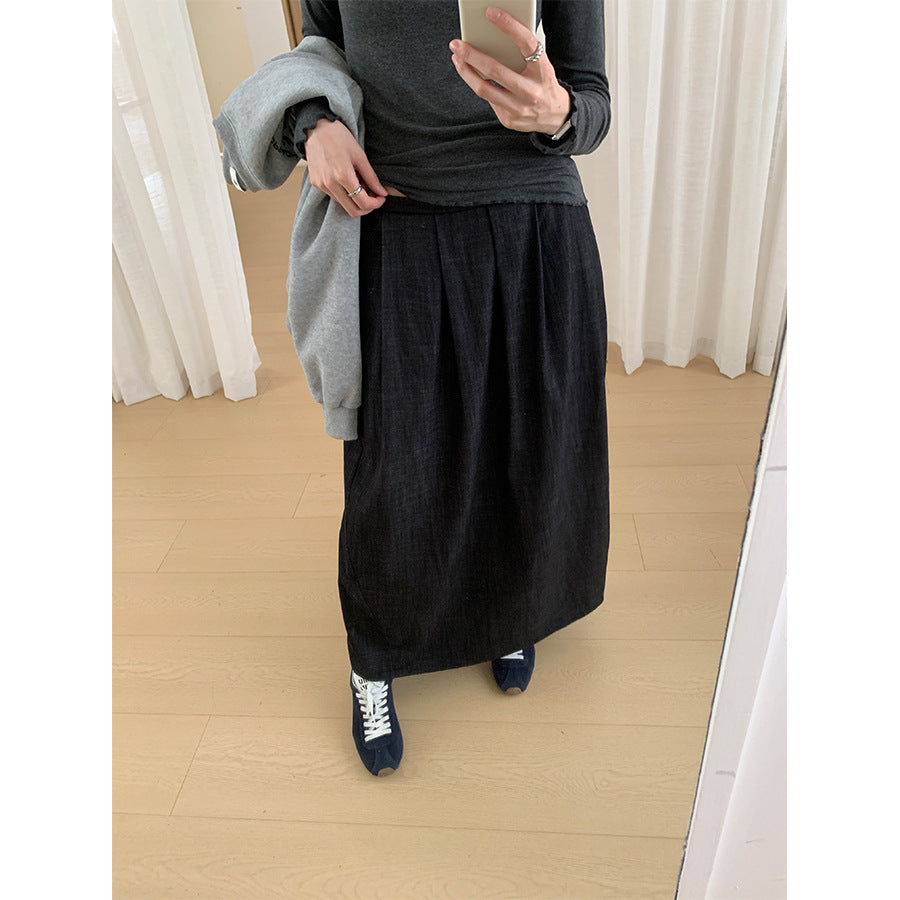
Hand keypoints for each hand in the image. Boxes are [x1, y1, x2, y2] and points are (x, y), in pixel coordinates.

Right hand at [304, 118, 388, 216]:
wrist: (315, 128)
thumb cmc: (338, 137)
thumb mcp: (360, 156)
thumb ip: (371, 177)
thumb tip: (382, 192)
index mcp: (343, 176)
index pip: (363, 203)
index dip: (375, 203)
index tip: (381, 198)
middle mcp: (330, 184)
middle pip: (353, 211)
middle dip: (367, 207)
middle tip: (374, 196)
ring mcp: (321, 185)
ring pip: (344, 204)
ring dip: (355, 199)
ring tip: (360, 183)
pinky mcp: (316, 183)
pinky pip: (334, 196)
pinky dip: (345, 193)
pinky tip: (349, 180)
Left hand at [449, 6, 570, 135]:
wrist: (555, 116)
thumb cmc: (543, 83)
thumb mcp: (541, 66)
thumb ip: (523, 54)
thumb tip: (493, 38)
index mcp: (543, 71)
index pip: (527, 43)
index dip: (509, 26)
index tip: (491, 13)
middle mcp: (531, 91)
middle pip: (495, 70)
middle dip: (471, 55)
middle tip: (457, 44)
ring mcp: (519, 108)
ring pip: (484, 89)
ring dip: (466, 72)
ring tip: (458, 58)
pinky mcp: (509, 119)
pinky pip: (488, 100)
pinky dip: (478, 85)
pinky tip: (471, 75)